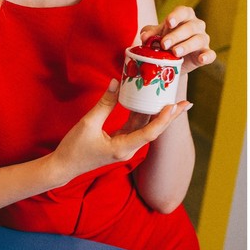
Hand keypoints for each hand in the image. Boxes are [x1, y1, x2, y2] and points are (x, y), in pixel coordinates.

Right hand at [50, 79, 190, 184]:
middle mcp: (128, 149)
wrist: (63, 167)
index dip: (163, 119)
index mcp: (123, 148)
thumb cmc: (74, 148)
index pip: (149, 133)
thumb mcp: (88, 124)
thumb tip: (116, 82)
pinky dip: (142, 115)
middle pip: (153, 130)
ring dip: (158, 114)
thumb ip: (104, 103)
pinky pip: (134, 127)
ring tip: (172, 99)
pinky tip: (148, 103)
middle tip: (186, 102)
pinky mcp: (119, 142)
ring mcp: (125, 146)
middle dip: (169, 116)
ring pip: (145, 127)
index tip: (173, 105)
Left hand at [140, 6, 214, 73]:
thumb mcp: (156, 35)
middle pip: (189, 27)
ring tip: (175, 52)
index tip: (168, 22)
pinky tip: (201, 59)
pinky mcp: (206, 53)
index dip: (176, 16)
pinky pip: (210, 54)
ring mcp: (203, 39)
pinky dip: (207, 56)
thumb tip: (145, 37)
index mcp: (184, 16)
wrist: (171, 60)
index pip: (183, 12)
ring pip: (198, 40)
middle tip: (164, 44)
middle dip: (176, 36)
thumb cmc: (165, 41)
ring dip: (186, 46)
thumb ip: (150, 33)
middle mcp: (196, 25)